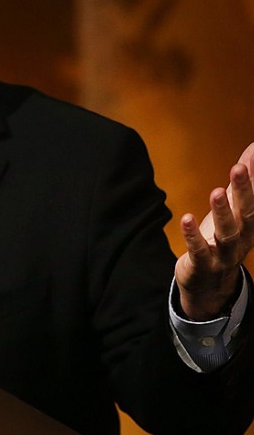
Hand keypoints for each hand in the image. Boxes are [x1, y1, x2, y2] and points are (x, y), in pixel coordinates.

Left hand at [176, 143, 253, 319]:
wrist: (209, 285)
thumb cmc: (221, 239)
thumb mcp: (233, 211)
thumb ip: (241, 184)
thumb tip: (253, 149)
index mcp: (250, 225)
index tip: (250, 158)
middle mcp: (242, 239)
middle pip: (246, 214)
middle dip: (244, 191)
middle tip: (238, 168)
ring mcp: (224, 254)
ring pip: (226, 233)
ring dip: (222, 212)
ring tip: (216, 192)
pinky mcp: (202, 264)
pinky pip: (199, 250)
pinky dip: (193, 236)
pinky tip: (186, 219)